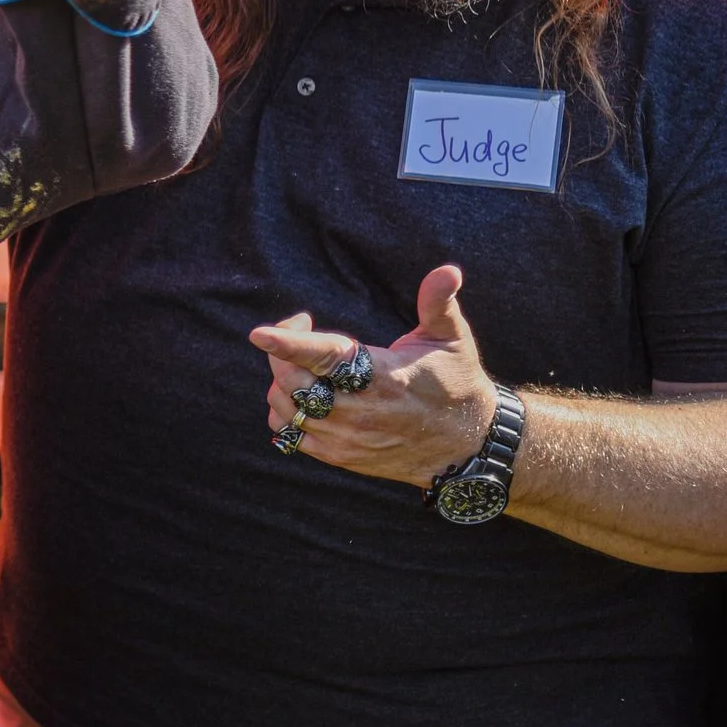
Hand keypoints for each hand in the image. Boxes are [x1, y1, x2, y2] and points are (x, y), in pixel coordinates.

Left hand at [248, 265, 501, 489]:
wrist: (466, 445)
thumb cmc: (455, 382)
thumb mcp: (452, 338)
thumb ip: (438, 302)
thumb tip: (448, 270)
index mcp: (383, 377)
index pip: (326, 359)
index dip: (290, 344)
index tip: (259, 334)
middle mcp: (361, 412)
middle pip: (293, 381)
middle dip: (283, 352)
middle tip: (301, 330)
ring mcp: (347, 438)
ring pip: (285, 408)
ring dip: (282, 380)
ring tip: (303, 363)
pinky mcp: (340, 456)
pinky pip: (289, 434)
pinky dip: (284, 411)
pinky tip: (302, 393)